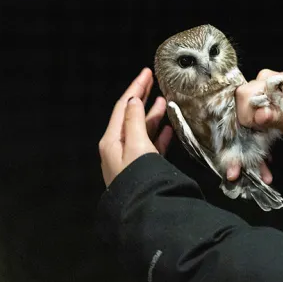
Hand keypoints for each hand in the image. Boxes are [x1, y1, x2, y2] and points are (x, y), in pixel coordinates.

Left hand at [98, 68, 173, 186]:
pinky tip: (170, 128)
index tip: (147, 72)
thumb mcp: (135, 145)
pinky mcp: (144, 166)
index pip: (123, 106)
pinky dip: (160, 134)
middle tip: (154, 80)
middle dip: (142, 97)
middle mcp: (118, 147)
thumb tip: (134, 100)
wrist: (144, 209)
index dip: (135, 88)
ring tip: (164, 100)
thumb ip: (134, 121)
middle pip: (130, 115)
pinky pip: (151, 144)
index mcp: (112, 140)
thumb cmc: (138, 175)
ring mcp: (131, 157)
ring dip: (153, 114)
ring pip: (142, 129)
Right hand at [236, 69, 282, 140]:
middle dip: (248, 117)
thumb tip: (258, 115)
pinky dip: (250, 115)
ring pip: (240, 100)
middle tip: (265, 127)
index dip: (250, 114)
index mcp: (281, 81)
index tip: (262, 127)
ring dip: (249, 117)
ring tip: (267, 124)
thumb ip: (281, 118)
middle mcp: (267, 77)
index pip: (249, 94)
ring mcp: (261, 81)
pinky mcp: (257, 89)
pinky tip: (263, 120)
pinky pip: (244, 102)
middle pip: (242, 95)